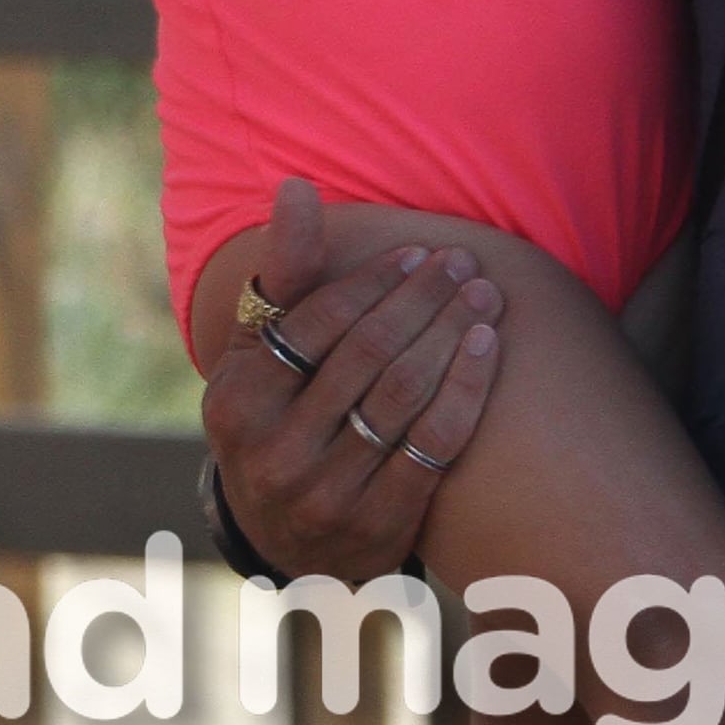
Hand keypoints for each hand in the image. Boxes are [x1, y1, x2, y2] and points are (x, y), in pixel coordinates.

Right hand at [200, 179, 501, 579]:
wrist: (285, 537)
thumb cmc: (275, 414)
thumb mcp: (258, 352)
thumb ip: (284, 272)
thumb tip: (296, 187)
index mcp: (236, 401)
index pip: (317, 323)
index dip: (374, 282)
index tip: (418, 254)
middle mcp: (275, 452)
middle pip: (368, 355)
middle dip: (423, 301)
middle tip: (463, 263)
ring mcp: (327, 494)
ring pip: (405, 396)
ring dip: (453, 336)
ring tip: (485, 296)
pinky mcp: (379, 525)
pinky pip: (435, 445)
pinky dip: (467, 390)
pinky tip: (488, 348)